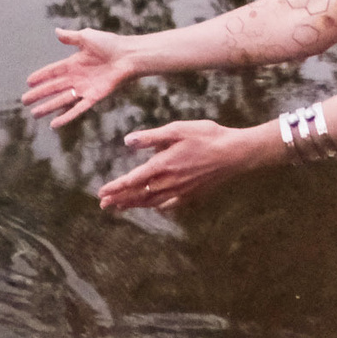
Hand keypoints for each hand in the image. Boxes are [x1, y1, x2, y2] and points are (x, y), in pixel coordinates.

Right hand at [22, 28, 137, 127]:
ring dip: (48, 107)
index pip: (53, 72)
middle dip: (39, 94)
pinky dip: (66, 116)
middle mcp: (77, 78)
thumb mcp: (87, 38)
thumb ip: (71, 37)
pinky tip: (54, 124)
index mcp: (74, 63)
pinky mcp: (94, 97)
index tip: (28, 82)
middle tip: (25, 101)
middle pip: (53, 88)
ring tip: (35, 114)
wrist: (129, 55)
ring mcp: (85, 89)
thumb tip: (56, 31)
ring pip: (62, 100)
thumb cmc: (111, 44)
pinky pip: (77, 109)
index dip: (41, 76)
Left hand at [95, 120, 266, 212]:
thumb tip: (128, 141)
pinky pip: (169, 204)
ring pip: (152, 201)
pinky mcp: (191, 194)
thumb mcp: (177, 129)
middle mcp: (169, 182)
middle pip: (139, 194)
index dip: (115, 187)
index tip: (101, 193)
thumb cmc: (207, 136)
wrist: (234, 153)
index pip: (132, 180)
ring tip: (120, 208)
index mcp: (162, 165)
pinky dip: (156, 206)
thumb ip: (151, 137)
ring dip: (134, 204)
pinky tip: (153, 207)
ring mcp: (180, 191)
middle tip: (104, 205)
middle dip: (119, 200)